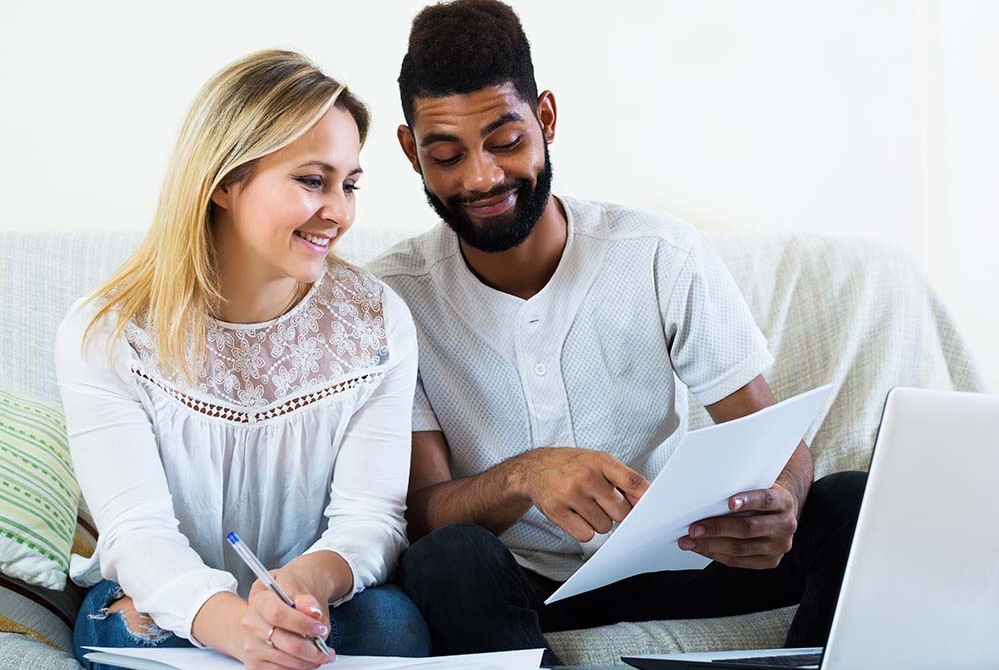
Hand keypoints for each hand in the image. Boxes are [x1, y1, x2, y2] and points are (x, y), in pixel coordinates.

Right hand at [241, 570, 333, 669]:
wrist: (273, 609)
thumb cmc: (289, 599)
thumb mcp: (299, 590)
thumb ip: (307, 600)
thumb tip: (314, 612)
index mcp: (260, 599)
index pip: (278, 614)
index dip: (302, 624)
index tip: (319, 628)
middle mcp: (252, 623)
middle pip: (285, 642)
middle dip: (312, 649)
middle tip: (327, 649)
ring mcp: (251, 644)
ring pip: (285, 660)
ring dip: (309, 661)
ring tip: (322, 655)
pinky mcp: (255, 663)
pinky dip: (299, 668)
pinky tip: (308, 660)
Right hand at [520, 447, 649, 541]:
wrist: (535, 469)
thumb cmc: (572, 465)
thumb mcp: (598, 461)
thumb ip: (622, 479)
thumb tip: (645, 501)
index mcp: (600, 461)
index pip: (632, 482)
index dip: (645, 498)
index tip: (651, 508)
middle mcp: (586, 476)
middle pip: (621, 512)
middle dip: (616, 513)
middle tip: (603, 503)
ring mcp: (570, 494)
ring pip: (604, 526)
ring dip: (599, 521)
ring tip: (586, 506)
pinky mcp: (557, 512)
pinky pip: (585, 535)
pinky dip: (584, 530)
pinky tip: (576, 515)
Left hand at [678, 482, 797, 568]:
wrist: (781, 512)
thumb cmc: (761, 497)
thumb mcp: (758, 486)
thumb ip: (741, 488)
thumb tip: (707, 489)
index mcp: (784, 502)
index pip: (766, 500)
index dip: (748, 501)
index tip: (730, 502)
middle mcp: (785, 525)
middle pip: (748, 528)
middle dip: (717, 528)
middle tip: (694, 528)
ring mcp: (779, 546)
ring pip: (740, 548)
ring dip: (710, 545)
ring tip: (690, 540)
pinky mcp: (770, 561)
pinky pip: (739, 561)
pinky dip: (716, 555)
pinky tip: (702, 548)